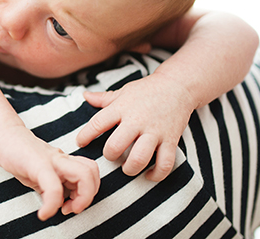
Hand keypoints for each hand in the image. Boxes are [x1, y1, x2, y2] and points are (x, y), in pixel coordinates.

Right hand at [0, 126, 99, 219]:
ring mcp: (52, 160)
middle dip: (88, 197)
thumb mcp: (40, 174)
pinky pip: (53, 185)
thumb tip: (59, 203)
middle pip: (92, 172)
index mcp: (65, 162)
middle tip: (71, 208)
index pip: (90, 172)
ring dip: (80, 199)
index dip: (88, 193)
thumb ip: (52, 186)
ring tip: (63, 209)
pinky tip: (43, 213)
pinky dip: (52, 204)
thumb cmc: (21, 155)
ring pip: (83, 174)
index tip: (71, 206)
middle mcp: (62, 159)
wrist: (4, 135)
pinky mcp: (38, 163)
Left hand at [76, 74, 193, 180]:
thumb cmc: (147, 90)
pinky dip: (156, 174)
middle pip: (116, 145)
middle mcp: (137, 120)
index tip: (80, 143)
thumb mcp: (124, 91)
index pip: (98, 123)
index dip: (85, 136)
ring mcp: (155, 131)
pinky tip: (149, 174)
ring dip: (130, 168)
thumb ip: (104, 98)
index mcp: (122, 108)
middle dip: (110, 156)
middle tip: (111, 155)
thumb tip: (85, 95)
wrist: (178, 85)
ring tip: (128, 167)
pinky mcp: (171, 140)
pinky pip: (165, 163)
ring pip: (139, 158)